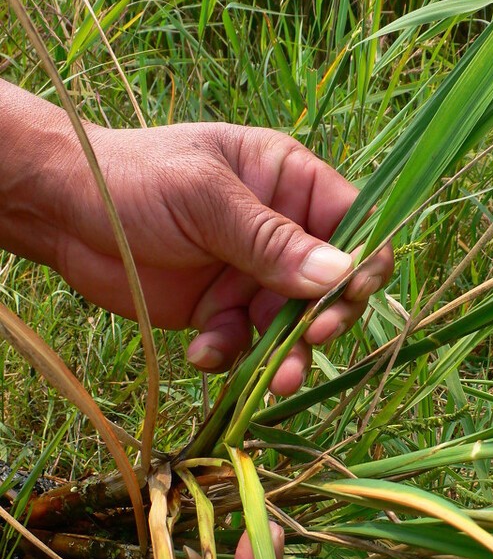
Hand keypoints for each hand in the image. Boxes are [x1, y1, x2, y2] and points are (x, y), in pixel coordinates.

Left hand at [3, 90, 392, 394]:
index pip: (353, 221)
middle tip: (313, 338)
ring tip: (277, 381)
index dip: (364, 259)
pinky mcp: (219, 312)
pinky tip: (202, 352)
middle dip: (327, 317)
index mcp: (288, 182)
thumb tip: (341, 274)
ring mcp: (251, 275)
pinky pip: (244, 345)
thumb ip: (271, 240)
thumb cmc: (135, 178)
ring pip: (292, 325)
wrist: (62, 211)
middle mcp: (280, 231)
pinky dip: (230, 356)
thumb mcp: (205, 198)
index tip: (352, 294)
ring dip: (287, 354)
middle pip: (331, 283)